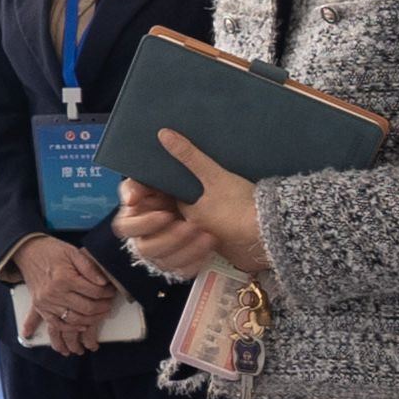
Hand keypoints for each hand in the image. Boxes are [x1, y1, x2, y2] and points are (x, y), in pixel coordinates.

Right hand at [8, 235, 114, 335]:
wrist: (28, 252)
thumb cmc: (51, 251)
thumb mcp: (73, 252)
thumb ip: (89, 267)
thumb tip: (104, 282)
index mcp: (64, 278)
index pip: (94, 292)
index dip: (107, 293)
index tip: (111, 291)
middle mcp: (54, 293)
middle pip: (87, 308)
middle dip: (102, 308)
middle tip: (109, 304)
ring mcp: (46, 303)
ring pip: (75, 320)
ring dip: (91, 320)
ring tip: (99, 314)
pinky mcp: (40, 308)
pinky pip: (57, 325)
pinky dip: (71, 328)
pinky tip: (82, 326)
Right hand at [121, 135, 270, 281]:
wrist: (266, 234)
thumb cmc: (238, 203)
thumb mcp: (213, 178)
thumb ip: (187, 157)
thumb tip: (164, 131)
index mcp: (166, 196)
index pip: (133, 198)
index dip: (131, 198)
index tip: (136, 200)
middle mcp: (164, 218)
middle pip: (137, 234)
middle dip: (161, 233)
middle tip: (185, 224)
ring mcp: (174, 241)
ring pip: (155, 254)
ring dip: (179, 247)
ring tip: (206, 237)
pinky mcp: (187, 258)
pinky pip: (175, 266)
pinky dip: (191, 259)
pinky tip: (210, 248)